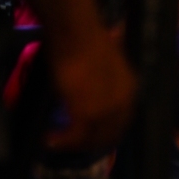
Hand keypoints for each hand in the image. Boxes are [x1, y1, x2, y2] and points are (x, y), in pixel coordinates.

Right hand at [47, 27, 136, 151]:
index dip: (105, 131)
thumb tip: (115, 47)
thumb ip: (110, 68)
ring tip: (54, 142)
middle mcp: (123, 103)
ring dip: (72, 144)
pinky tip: (48, 139)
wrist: (77, 34)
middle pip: (108, 135)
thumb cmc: (87, 39)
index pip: (122, 122)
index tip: (89, 134)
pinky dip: (60, 141)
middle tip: (70, 143)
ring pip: (91, 139)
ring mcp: (106, 111)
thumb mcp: (107, 58)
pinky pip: (75, 138)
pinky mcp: (87, 115)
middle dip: (89, 142)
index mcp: (130, 89)